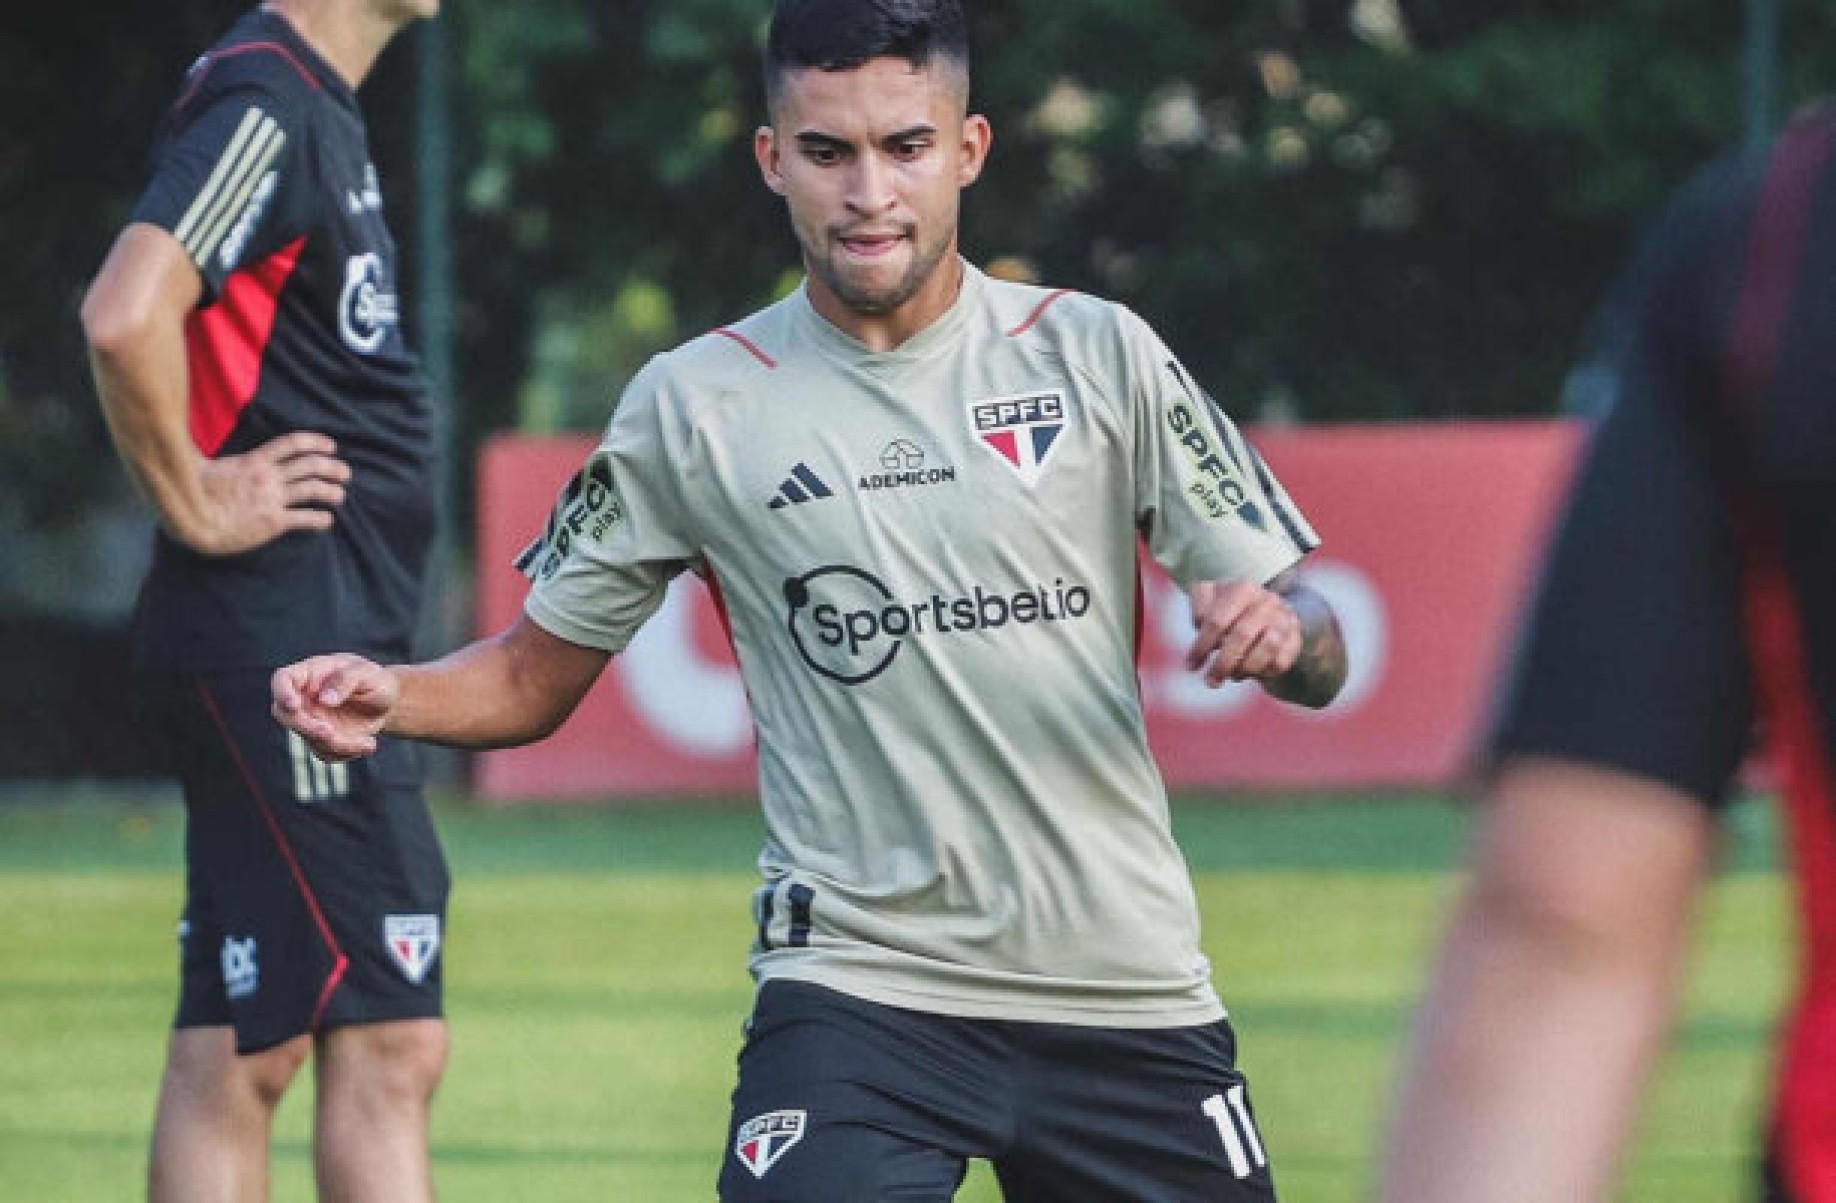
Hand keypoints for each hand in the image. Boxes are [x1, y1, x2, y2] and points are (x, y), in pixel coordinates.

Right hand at [177, 432, 350, 555]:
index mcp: (253, 461)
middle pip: (310, 465)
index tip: (330, 445)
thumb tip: (183, 440)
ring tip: (339, 495)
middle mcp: (268, 477)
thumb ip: (208, 453)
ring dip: (332, 491)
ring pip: (313, 489)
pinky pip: (305, 518)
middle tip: (345, 473)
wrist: (194, 520)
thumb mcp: (204, 465)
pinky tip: (327, 520)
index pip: (291, 444)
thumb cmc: (193, 493)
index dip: (314, 442)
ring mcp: (272, 498)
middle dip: (332, 467)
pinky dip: (321, 519)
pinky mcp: (274, 521)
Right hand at [272, 654, 398, 761]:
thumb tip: (324, 699)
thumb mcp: (367, 674)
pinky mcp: (321, 739)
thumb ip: (346, 680)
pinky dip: (345, 753)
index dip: (282, 692)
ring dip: (339, 745)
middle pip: (285, 715)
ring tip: (368, 742)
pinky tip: (366, 744)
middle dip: (307, 728)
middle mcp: (305, 698)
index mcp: (311, 674)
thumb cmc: (374, 680)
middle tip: (331, 732)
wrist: (387, 702)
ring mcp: (311, 720)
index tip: (294, 705)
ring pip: (309, 739)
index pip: (283, 679)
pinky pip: (324, 753)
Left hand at [1184, 580, 1301, 687]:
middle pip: (1242, 635)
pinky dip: (1263, 673)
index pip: (1217, 621)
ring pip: (1267, 647)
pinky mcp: (1295, 640)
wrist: (1268, 616)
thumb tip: (1201, 624)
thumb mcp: (1210, 602)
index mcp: (1242, 589)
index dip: (1201, 646)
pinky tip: (1250, 673)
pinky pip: (1280, 662)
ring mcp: (1284, 620)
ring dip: (1245, 668)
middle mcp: (1267, 602)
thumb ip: (1200, 608)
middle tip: (1210, 681)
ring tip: (1232, 675)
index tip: (1191, 666)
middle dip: (1222, 663)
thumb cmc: (1229, 612)